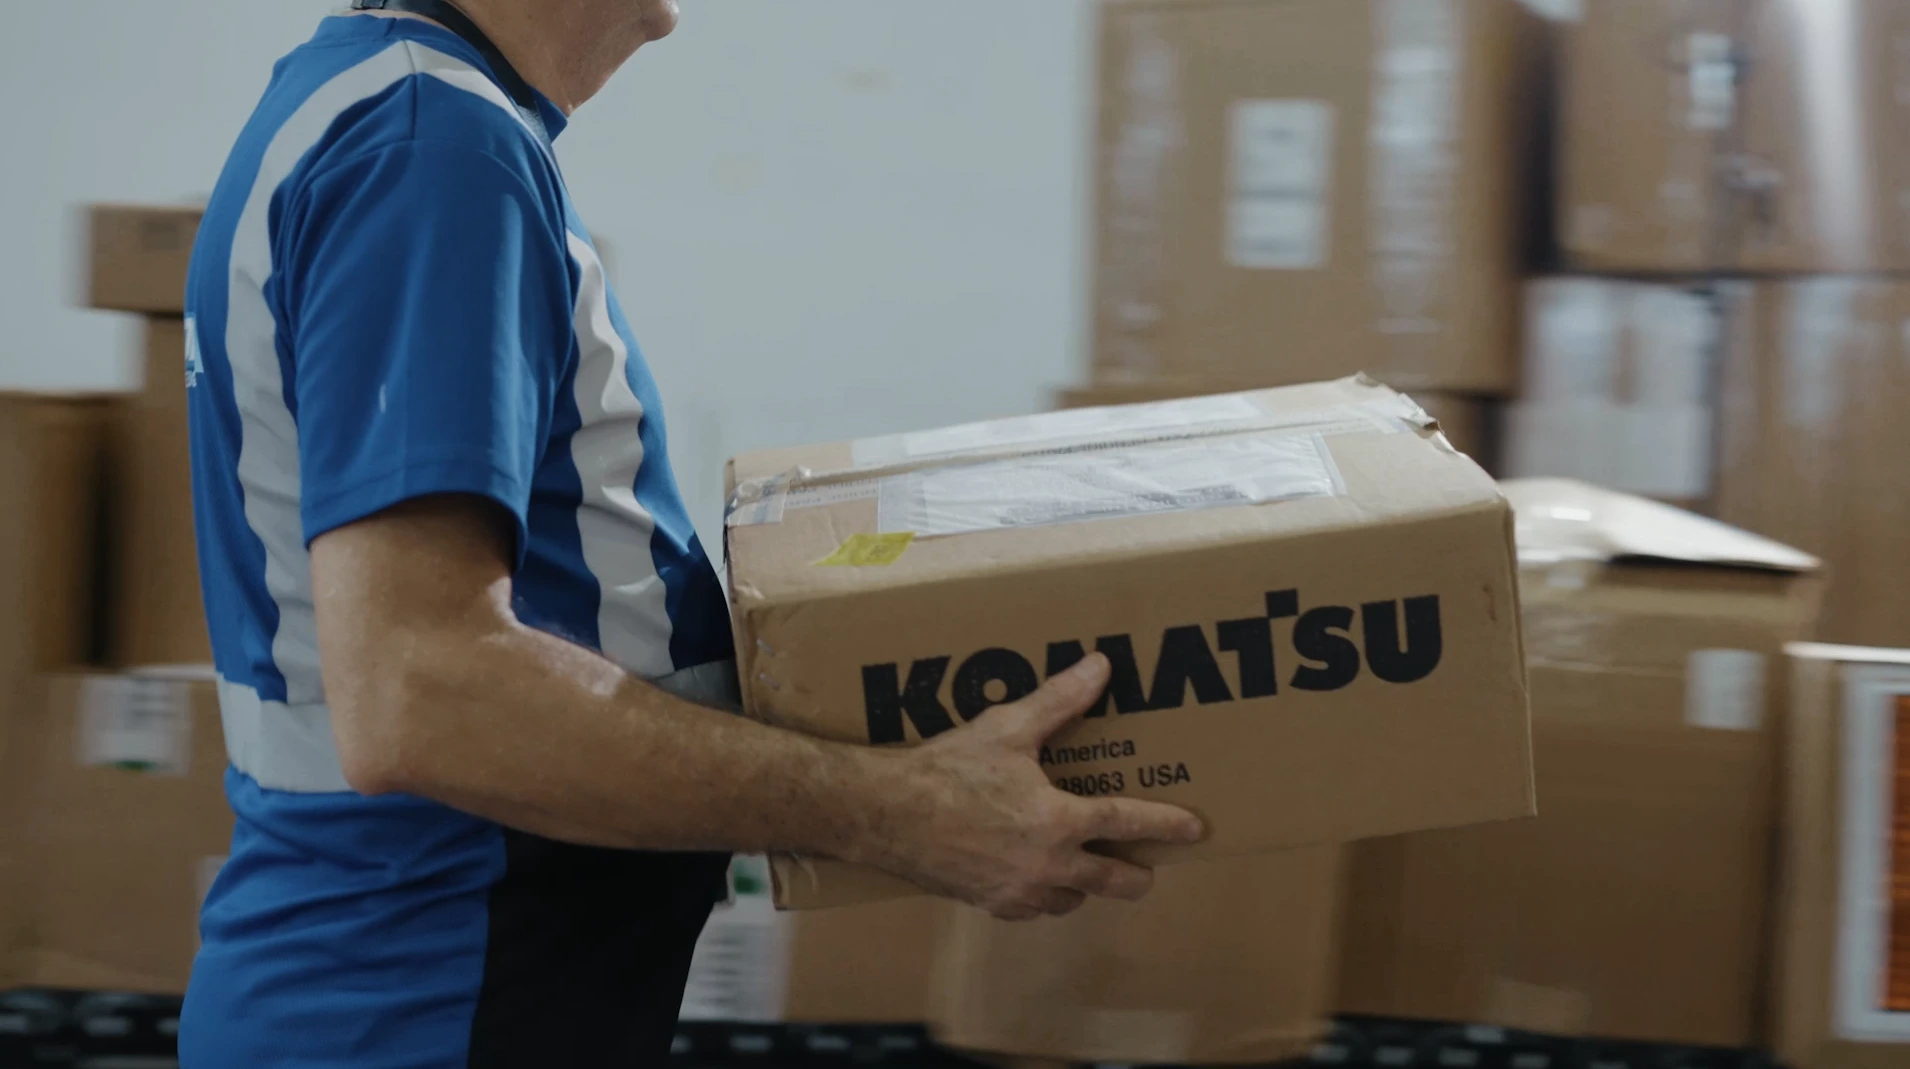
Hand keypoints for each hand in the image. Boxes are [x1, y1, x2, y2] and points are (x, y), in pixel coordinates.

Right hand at [857, 654, 1204, 919]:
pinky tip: (1034, 875)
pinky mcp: (990, 904)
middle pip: (1112, 881)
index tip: (1193, 830)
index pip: (1127, 822)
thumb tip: (1100, 667)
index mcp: (1058, 822)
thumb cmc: (946, 770)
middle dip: (1135, 875)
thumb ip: (1059, 701)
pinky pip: (1032, 907)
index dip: (1165, 824)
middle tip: (1145, 867)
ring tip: (1085, 864)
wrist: (886, 816)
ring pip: (1071, 898)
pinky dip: (1042, 894)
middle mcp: (1047, 866)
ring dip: (1084, 883)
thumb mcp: (1007, 727)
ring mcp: (1018, 891)